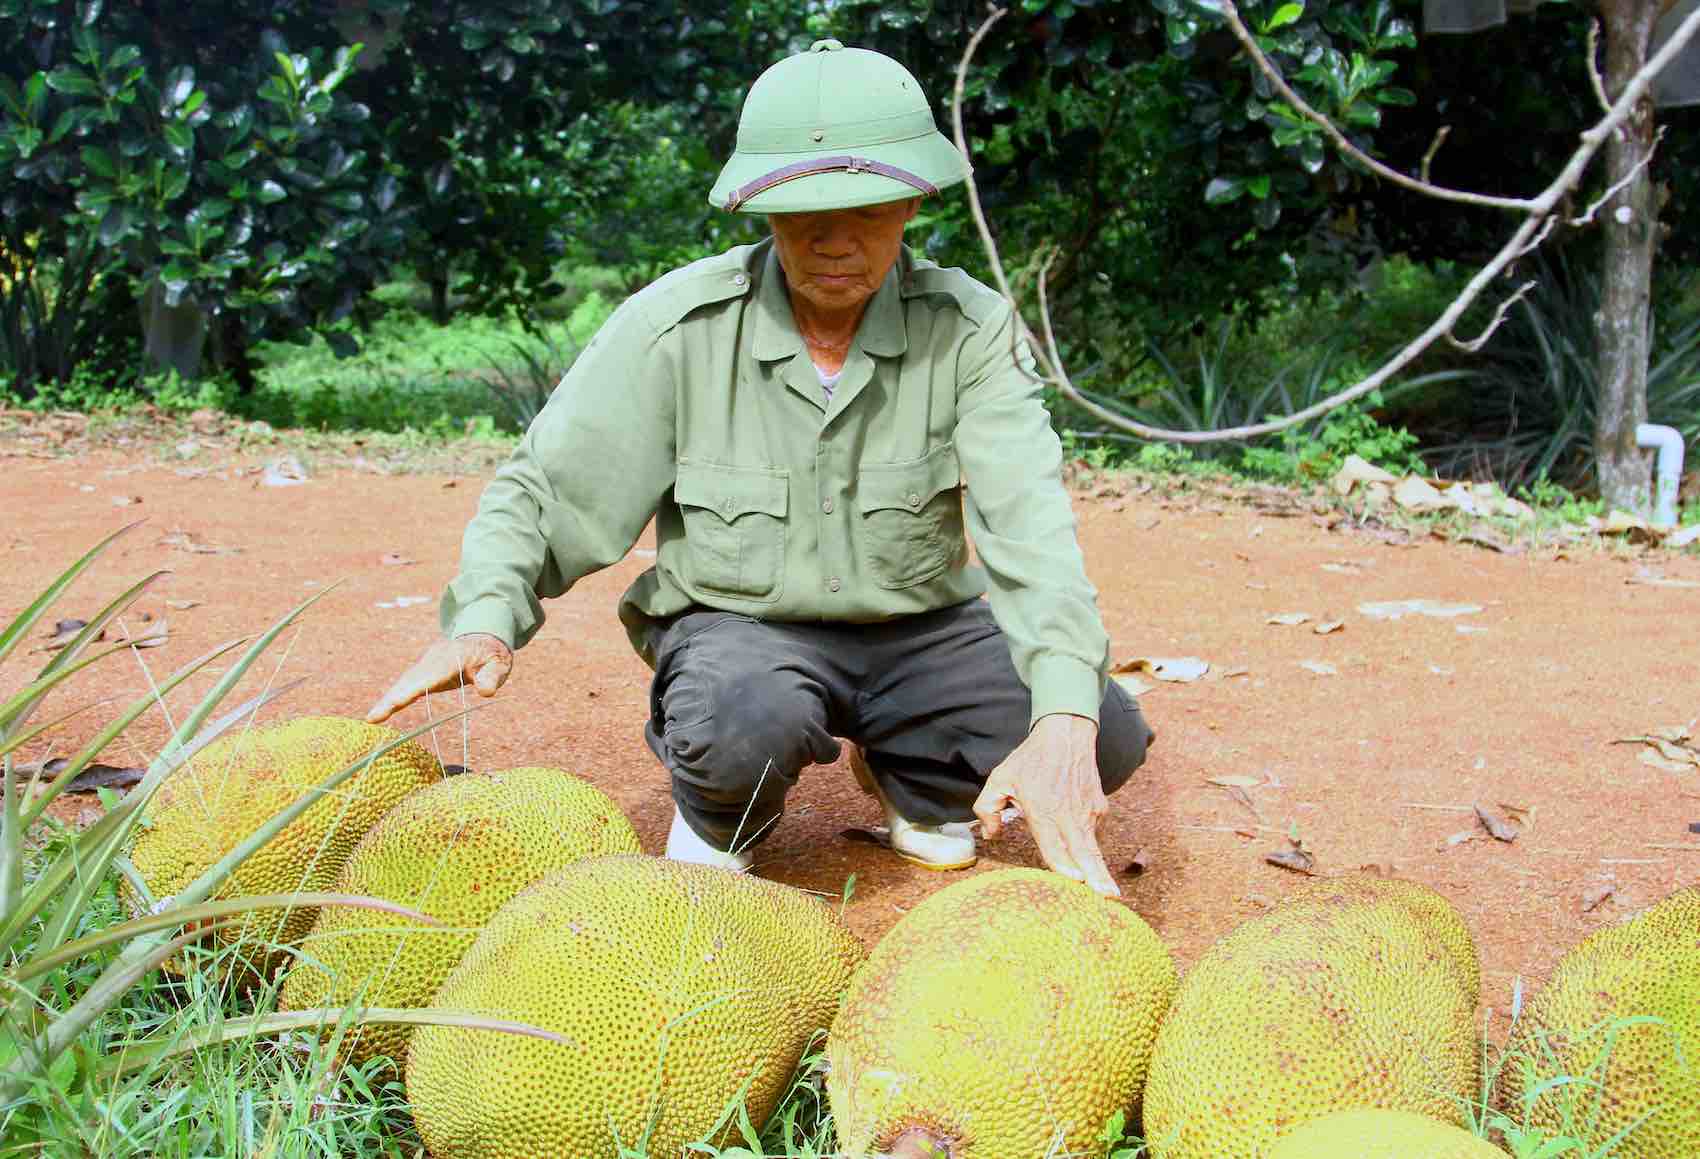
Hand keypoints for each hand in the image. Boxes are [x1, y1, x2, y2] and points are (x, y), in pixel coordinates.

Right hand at [366, 633, 512, 722]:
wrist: (484, 638)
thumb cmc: (492, 654)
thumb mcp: (500, 663)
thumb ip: (493, 675)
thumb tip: (486, 691)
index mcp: (451, 656)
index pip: (429, 675)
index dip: (411, 690)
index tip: (395, 702)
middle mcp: (434, 658)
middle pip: (410, 679)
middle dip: (392, 697)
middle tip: (372, 717)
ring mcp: (426, 663)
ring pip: (405, 682)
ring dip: (389, 699)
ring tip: (372, 718)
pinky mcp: (424, 671)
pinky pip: (407, 685)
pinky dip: (395, 697)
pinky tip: (381, 712)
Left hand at [973, 713, 1118, 896]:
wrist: (1067, 734)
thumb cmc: (1030, 759)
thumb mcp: (999, 779)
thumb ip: (987, 808)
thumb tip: (990, 835)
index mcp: (1044, 809)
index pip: (1055, 844)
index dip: (1065, 866)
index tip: (1076, 882)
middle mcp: (1069, 814)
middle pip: (1085, 852)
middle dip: (1097, 878)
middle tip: (1109, 898)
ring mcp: (1088, 811)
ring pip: (1093, 848)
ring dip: (1098, 870)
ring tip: (1107, 892)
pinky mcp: (1100, 808)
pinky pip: (1093, 833)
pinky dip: (1089, 847)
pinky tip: (1086, 855)